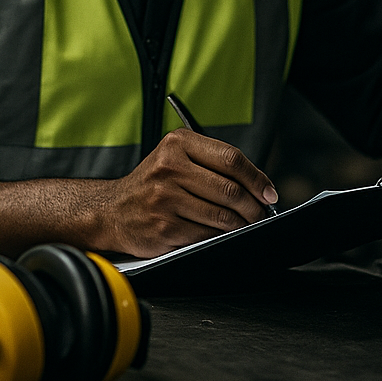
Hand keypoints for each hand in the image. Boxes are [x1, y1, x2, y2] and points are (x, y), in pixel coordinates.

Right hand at [97, 128, 278, 257]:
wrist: (112, 210)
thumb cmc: (152, 185)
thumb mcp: (175, 158)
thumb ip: (211, 163)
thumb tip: (258, 185)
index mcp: (177, 144)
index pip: (230, 158)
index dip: (256, 177)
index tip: (269, 192)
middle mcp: (169, 167)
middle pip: (230, 189)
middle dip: (253, 205)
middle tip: (260, 212)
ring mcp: (165, 198)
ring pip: (222, 215)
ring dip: (241, 224)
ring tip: (244, 224)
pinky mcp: (164, 226)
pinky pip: (206, 233)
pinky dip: (220, 236)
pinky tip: (221, 234)